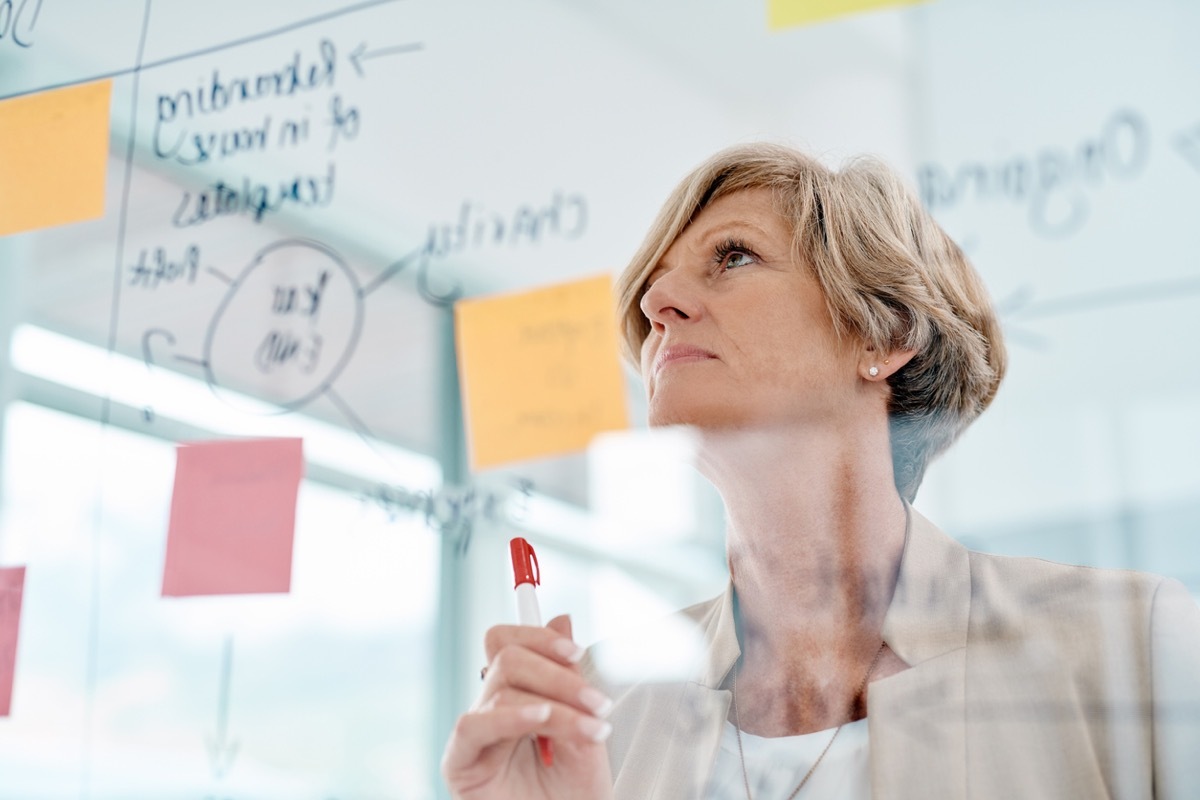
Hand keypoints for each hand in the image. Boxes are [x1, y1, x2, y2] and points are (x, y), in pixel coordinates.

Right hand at [442, 615, 613, 799]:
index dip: (539, 637)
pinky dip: (511, 716)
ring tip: (589, 728)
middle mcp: (492, 709)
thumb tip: (562, 619)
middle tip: (597, 702)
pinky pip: (473, 724)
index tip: (578, 652)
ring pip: (501, 685)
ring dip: (555, 702)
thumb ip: (572, 679)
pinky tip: (541, 719)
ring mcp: (474, 734)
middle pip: (506, 655)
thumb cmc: (573, 796)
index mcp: (517, 696)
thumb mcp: (585, 728)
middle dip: (557, 672)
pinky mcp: (460, 761)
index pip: (511, 643)